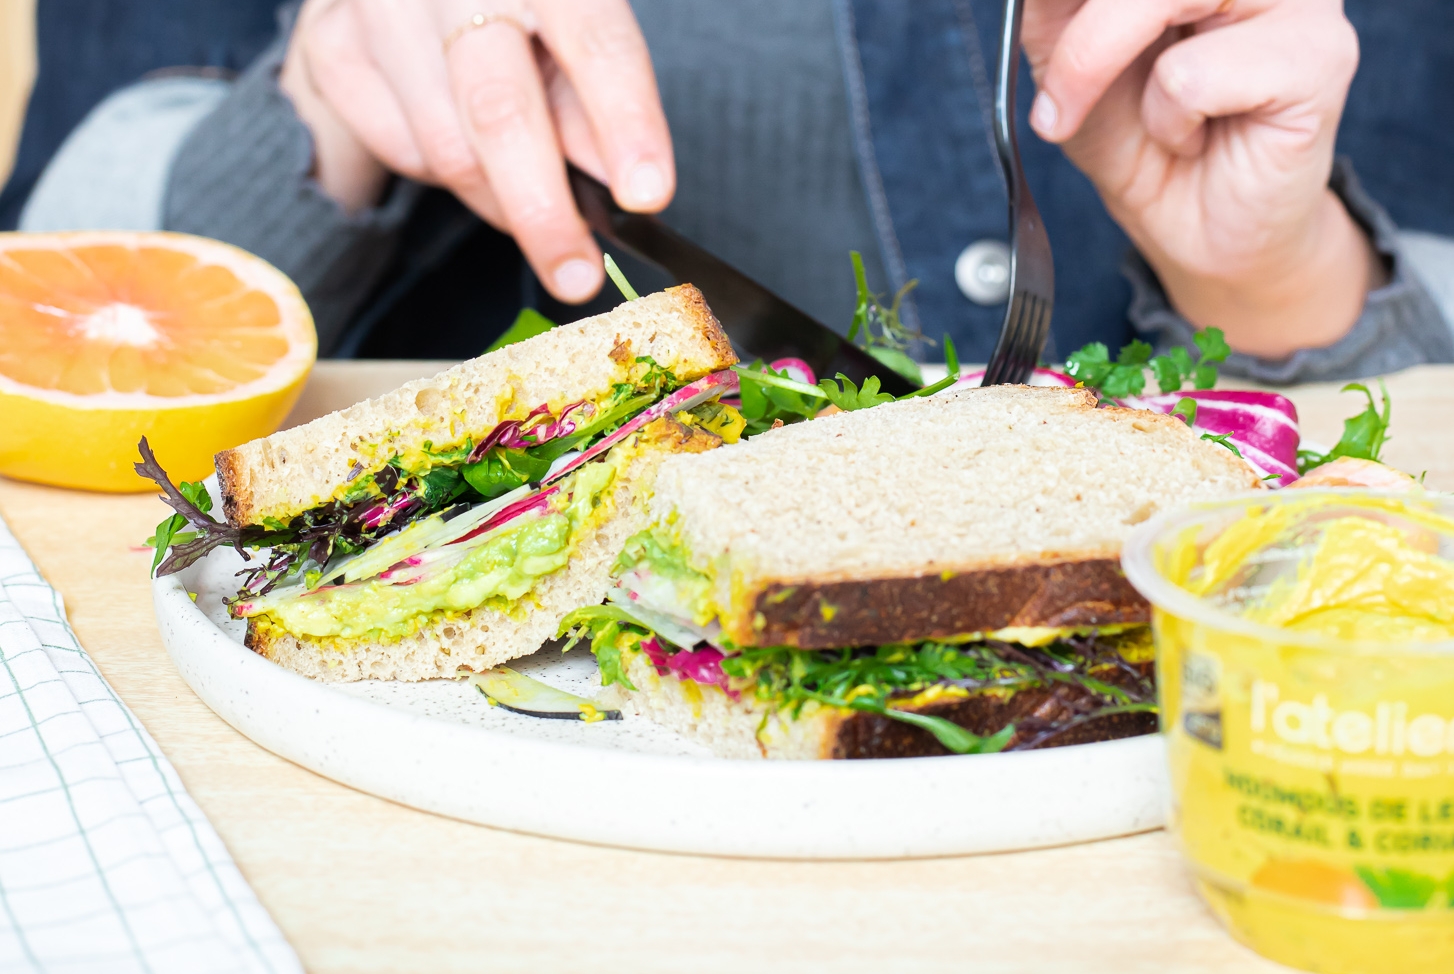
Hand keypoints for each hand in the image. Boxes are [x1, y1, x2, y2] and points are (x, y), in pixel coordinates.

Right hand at [279, 0, 674, 302]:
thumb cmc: (510, 9)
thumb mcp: (569, 35)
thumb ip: (592, 103)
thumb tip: (619, 184)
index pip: (595, 43)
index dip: (626, 123)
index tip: (645, 195)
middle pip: (501, 110)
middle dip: (543, 209)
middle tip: (576, 276)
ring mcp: (381, 6)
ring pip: (446, 147)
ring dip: (495, 196)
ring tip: (517, 185)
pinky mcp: (331, 44)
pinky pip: (396, 149)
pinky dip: (436, 172)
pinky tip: (454, 141)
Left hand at [1023, 0, 1381, 357]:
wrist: (1198, 230)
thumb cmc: (1144, 139)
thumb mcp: (1069, 60)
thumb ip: (1054, 6)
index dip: (1072, 0)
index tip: (1042, 20)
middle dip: (1079, 38)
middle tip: (1055, 105)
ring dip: (1109, 71)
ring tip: (1146, 120)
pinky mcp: (1317, 55)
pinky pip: (1191, 76)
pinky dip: (1169, 121)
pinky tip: (1196, 134)